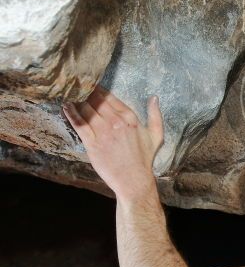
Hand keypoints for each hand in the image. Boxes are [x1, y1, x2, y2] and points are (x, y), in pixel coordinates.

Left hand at [63, 86, 163, 201]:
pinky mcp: (92, 143)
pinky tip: (66, 106)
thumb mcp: (156, 136)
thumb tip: (154, 98)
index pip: (110, 97)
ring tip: (71, 96)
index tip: (91, 86)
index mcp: (130, 118)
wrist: (134, 180)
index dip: (98, 90)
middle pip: (96, 101)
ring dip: (77, 101)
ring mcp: (103, 132)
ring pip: (86, 109)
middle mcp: (116, 122)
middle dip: (86, 93)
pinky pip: (79, 123)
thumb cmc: (144, 159)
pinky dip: (71, 113)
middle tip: (77, 88)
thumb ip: (155, 115)